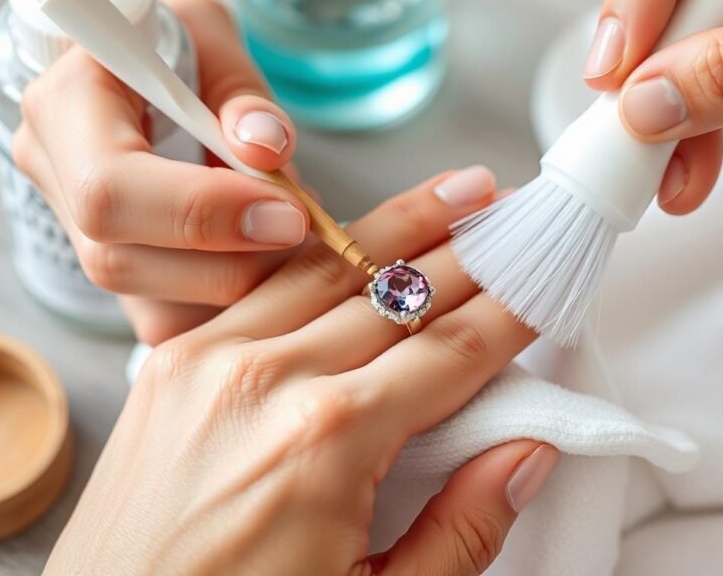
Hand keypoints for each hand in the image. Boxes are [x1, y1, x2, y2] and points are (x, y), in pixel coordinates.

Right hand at [13, 0, 303, 343]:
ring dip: (237, 291)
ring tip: (295, 246)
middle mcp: (53, 175)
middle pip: (121, 262)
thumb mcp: (211, 37)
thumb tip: (266, 147)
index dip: (201, 215)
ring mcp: (74, 228)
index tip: (287, 214)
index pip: (112, 189)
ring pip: (147, 305)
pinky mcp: (116, 264)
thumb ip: (241, 92)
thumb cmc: (175, 43)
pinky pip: (169, 316)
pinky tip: (270, 264)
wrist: (143, 62)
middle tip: (306, 238)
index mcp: (65, 105)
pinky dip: (229, 306)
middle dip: (230, 265)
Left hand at [43, 167, 559, 574]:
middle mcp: (265, 379)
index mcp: (327, 443)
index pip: (450, 352)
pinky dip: (320, 253)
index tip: (550, 276)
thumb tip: (527, 453)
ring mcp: (208, 360)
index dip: (512, 311)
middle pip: (398, 294)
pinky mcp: (172, 362)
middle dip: (472, 251)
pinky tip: (358, 232)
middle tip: (521, 211)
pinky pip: (263, 286)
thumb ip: (461, 531)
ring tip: (462, 190)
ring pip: (330, 267)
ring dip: (403, 226)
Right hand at [583, 0, 722, 214]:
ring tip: (660, 173)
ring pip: (702, 50)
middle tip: (626, 135)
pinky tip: (691, 166)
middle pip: (687, 8)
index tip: (614, 80)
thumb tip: (649, 97)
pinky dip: (707, 129)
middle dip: (653, 78)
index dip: (639, 13)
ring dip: (675, 120)